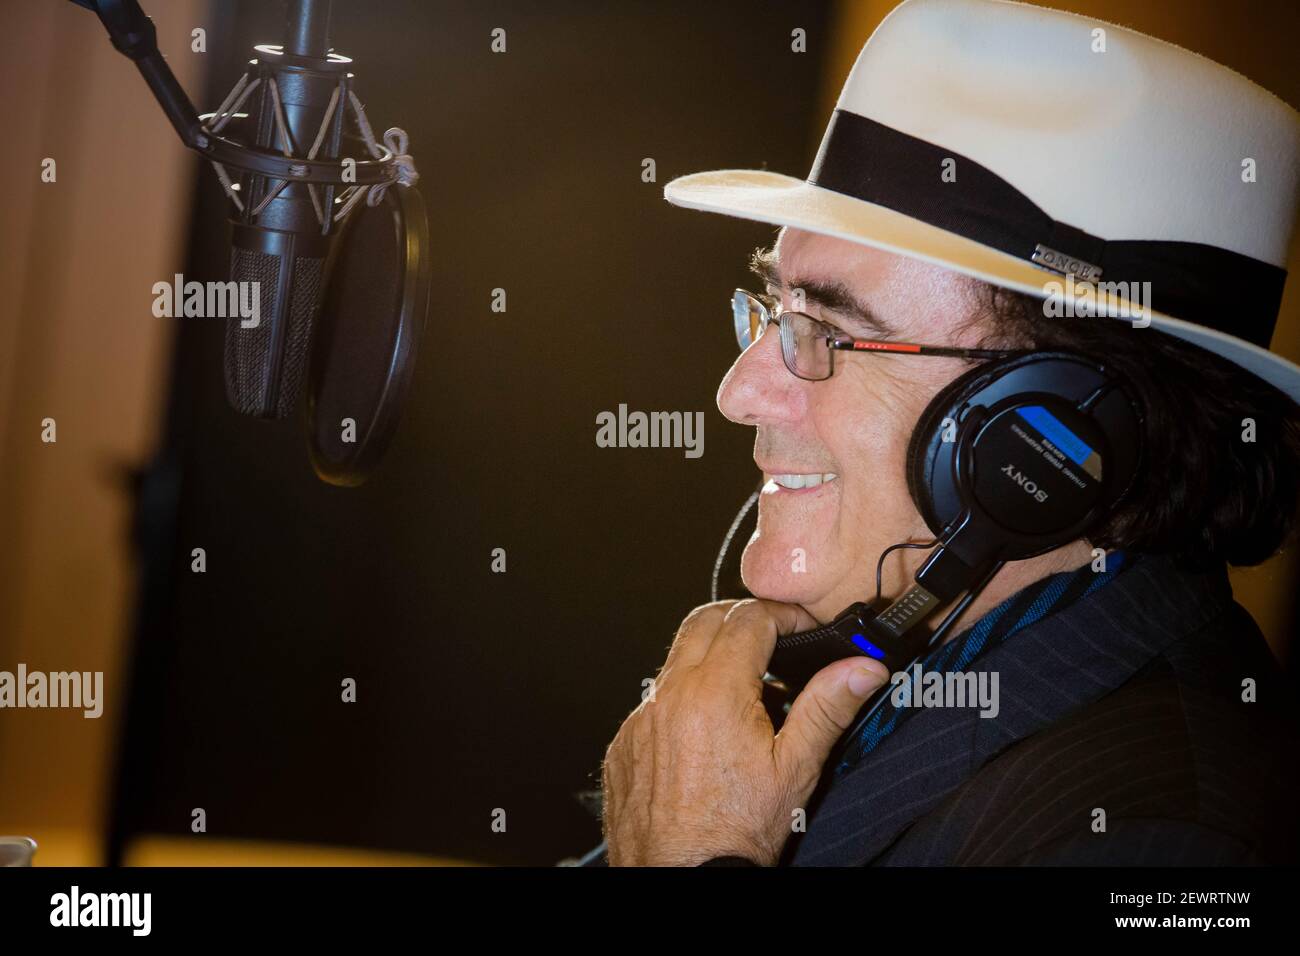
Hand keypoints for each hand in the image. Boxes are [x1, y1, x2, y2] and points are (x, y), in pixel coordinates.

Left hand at [600, 599, 890, 865]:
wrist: (683, 882)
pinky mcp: (624, 744)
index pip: (748, 618)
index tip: (802, 629)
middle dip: (742, 620)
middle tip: (773, 642)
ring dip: (709, 659)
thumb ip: (827, 708)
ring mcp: (640, 720)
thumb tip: (861, 668)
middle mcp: (669, 696)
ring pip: (674, 660)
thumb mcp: (795, 770)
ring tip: (744, 692)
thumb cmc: (735, 835)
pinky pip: (652, 702)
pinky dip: (681, 701)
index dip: (783, 616)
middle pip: (704, 621)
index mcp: (715, 692)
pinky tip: (706, 733)